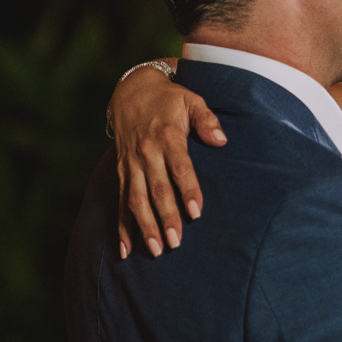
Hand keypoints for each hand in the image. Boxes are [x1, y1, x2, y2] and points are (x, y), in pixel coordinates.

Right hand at [112, 62, 225, 257]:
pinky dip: (122, 227)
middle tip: (175, 242)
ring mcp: (131, 165)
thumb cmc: (170, 100)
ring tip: (154, 250)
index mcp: (167, 137)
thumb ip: (207, 119)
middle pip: (156, 189)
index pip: (179, 167)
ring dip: (144, 226)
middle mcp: (146, 153)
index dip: (188, 189)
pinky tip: (126, 250)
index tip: (196, 212)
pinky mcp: (122, 173)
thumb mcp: (191, 100)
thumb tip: (221, 140)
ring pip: (135, 200)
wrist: (132, 91)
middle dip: (164, 217)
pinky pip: (120, 202)